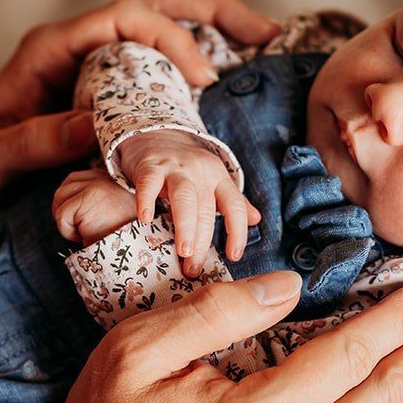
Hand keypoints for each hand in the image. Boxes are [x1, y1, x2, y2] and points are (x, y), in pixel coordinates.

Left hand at [0, 0, 279, 215]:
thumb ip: (38, 141)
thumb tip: (102, 127)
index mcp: (50, 51)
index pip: (123, 19)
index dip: (170, 37)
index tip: (203, 76)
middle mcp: (74, 47)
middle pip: (151, 5)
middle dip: (210, 11)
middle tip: (265, 31)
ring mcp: (88, 64)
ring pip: (157, 24)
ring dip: (209, 27)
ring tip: (261, 41)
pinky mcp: (97, 88)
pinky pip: (150, 63)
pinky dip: (191, 60)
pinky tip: (225, 77)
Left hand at [53, 168, 138, 244]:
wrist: (136, 247)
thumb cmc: (124, 237)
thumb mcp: (112, 210)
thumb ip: (96, 200)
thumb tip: (68, 200)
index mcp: (110, 178)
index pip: (76, 180)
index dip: (70, 201)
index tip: (77, 219)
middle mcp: (103, 177)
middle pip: (64, 187)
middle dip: (63, 209)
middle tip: (76, 228)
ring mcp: (94, 186)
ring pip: (60, 199)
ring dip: (65, 220)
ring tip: (82, 233)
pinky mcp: (87, 199)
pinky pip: (62, 215)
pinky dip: (67, 230)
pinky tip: (82, 236)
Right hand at [118, 129, 260, 275]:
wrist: (158, 134)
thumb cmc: (187, 167)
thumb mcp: (215, 179)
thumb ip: (233, 201)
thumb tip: (257, 220)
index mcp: (220, 179)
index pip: (235, 207)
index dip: (238, 232)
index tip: (234, 256)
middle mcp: (201, 173)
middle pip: (206, 210)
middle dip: (203, 241)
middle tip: (194, 268)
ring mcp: (176, 169)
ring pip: (185, 198)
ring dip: (186, 226)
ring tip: (183, 251)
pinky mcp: (151, 167)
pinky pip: (149, 184)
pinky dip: (147, 200)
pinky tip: (145, 219)